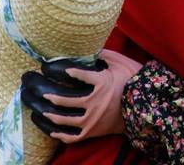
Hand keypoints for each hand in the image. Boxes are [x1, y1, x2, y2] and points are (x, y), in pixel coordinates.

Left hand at [21, 49, 141, 142]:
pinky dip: (60, 134)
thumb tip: (89, 46)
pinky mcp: (93, 131)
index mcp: (102, 83)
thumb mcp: (121, 63)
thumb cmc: (132, 81)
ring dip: (49, 114)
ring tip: (39, 109)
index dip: (63, 71)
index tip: (49, 67)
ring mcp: (93, 119)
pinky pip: (73, 136)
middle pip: (66, 100)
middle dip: (49, 95)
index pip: (78, 75)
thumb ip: (104, 54)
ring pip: (65, 119)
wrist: (145, 107)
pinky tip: (50, 129)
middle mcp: (95, 102)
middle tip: (38, 89)